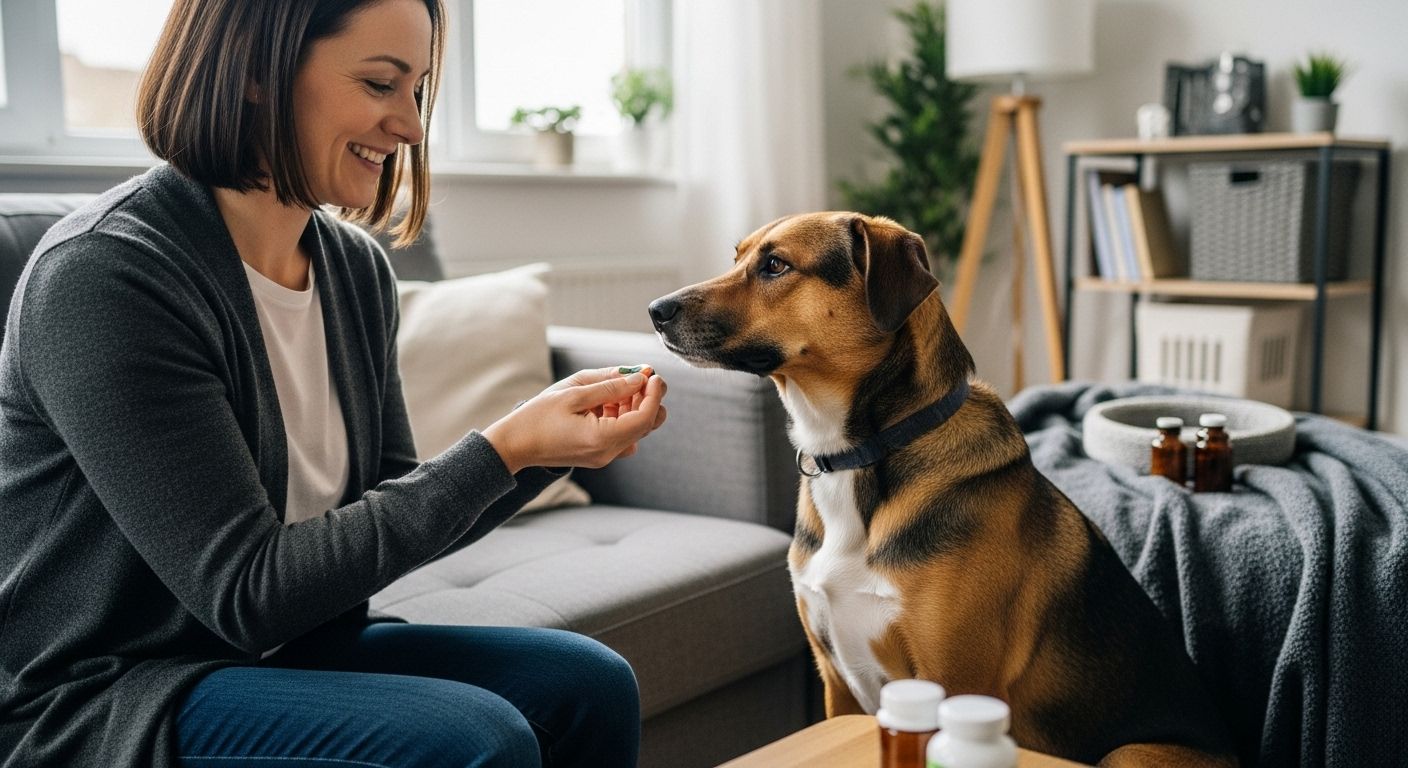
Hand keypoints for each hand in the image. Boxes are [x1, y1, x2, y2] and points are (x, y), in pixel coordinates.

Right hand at [482, 366, 667, 473]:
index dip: (653, 394)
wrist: (514, 445)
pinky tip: (608, 401)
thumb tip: (639, 378)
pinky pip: (621, 434)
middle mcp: (607, 452)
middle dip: (648, 398)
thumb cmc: (536, 418)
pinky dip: (622, 415)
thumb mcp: (572, 393)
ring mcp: (604, 456)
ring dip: (634, 405)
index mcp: (602, 439)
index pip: (645, 417)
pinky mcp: (598, 453)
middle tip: (641, 376)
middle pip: (646, 425)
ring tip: (617, 386)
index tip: (652, 374)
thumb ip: (609, 386)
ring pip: (635, 429)